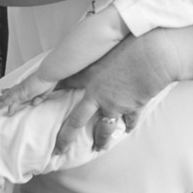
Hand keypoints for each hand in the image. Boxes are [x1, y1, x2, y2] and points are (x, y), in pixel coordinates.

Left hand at [0, 71, 57, 115]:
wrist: (48, 74)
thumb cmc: (49, 79)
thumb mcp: (45, 92)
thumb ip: (39, 98)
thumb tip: (32, 103)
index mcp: (28, 84)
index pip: (16, 87)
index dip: (9, 90)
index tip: (3, 91)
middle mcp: (23, 85)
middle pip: (10, 91)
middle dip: (4, 95)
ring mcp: (21, 89)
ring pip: (8, 95)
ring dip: (2, 99)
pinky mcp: (21, 93)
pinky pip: (10, 100)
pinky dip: (5, 103)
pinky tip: (0, 106)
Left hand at [53, 34, 176, 152]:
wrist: (155, 54)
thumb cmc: (133, 42)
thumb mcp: (108, 44)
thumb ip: (97, 52)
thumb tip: (95, 49)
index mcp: (89, 75)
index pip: (64, 84)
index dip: (50, 92)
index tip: (37, 101)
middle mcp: (97, 94)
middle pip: (76, 121)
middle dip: (65, 138)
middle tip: (59, 150)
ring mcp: (114, 104)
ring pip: (103, 128)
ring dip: (100, 139)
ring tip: (98, 148)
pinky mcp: (132, 107)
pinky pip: (129, 120)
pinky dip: (128, 125)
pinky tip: (127, 130)